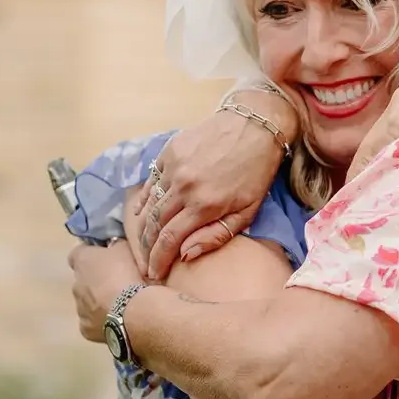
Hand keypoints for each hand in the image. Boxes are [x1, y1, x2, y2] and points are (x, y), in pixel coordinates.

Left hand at [69, 240, 143, 344]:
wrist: (135, 312)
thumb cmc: (129, 275)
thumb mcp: (126, 249)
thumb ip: (116, 246)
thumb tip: (112, 245)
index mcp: (82, 261)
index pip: (77, 254)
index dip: (91, 256)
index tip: (105, 259)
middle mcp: (75, 284)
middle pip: (83, 281)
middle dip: (96, 282)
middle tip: (117, 285)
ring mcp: (79, 309)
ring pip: (87, 303)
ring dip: (99, 303)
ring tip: (121, 307)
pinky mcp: (85, 329)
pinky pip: (92, 323)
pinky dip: (102, 322)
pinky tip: (118, 322)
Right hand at [137, 87, 297, 279]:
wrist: (255, 125)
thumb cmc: (256, 172)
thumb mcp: (248, 210)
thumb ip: (217, 235)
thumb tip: (186, 254)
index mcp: (205, 204)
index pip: (169, 240)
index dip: (157, 260)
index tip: (153, 273)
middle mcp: (184, 186)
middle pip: (153, 225)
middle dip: (147, 249)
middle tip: (146, 264)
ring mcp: (174, 167)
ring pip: (147, 205)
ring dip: (142, 228)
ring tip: (144, 244)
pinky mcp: (169, 152)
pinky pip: (149, 182)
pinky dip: (144, 200)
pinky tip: (143, 214)